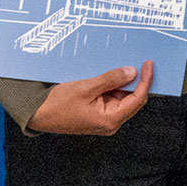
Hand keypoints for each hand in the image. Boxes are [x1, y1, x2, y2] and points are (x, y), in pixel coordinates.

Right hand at [27, 61, 153, 135]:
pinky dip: (114, 87)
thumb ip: (111, 80)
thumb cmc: (57, 105)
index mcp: (110, 120)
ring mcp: (104, 119)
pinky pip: (112, 99)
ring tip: (124, 66)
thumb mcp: (86, 87)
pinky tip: (112, 75)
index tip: (148, 65)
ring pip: (123, 98)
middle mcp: (110, 123)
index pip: (138, 99)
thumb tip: (131, 72)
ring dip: (124, 83)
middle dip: (137, 81)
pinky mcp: (98, 114)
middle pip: (133, 99)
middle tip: (139, 62)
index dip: (146, 81)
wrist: (38, 114)